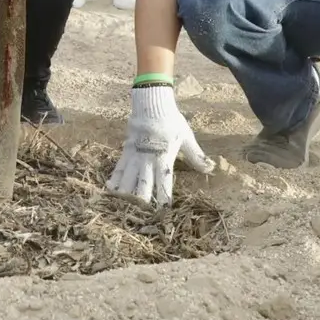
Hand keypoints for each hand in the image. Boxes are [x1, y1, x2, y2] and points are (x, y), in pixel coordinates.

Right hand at [106, 85, 213, 206]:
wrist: (151, 104)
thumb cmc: (171, 121)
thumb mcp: (186, 137)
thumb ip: (196, 155)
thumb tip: (211, 168)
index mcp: (164, 157)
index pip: (164, 182)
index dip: (164, 197)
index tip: (164, 212)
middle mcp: (147, 160)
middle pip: (143, 184)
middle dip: (142, 200)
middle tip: (140, 215)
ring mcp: (135, 156)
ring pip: (128, 178)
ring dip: (125, 193)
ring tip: (121, 208)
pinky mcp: (126, 151)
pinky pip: (119, 167)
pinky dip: (114, 178)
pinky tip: (109, 189)